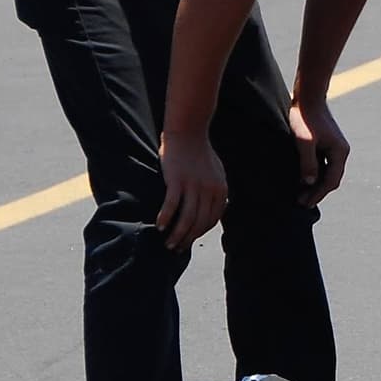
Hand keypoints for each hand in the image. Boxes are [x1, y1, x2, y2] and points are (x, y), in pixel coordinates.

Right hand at [158, 130, 226, 250]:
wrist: (188, 132)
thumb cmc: (199, 153)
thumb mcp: (217, 173)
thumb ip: (217, 191)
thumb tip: (219, 209)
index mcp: (220, 190)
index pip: (211, 220)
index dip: (199, 234)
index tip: (189, 241)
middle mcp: (210, 190)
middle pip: (199, 223)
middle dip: (187, 239)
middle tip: (175, 248)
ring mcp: (194, 186)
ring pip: (186, 219)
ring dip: (177, 235)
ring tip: (168, 243)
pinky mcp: (177, 180)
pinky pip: (172, 205)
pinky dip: (165, 218)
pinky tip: (159, 226)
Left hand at [291, 98, 349, 207]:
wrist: (308, 97)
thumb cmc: (305, 117)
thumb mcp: (304, 141)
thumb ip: (308, 162)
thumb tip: (309, 182)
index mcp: (339, 152)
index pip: (331, 181)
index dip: (317, 194)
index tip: (304, 203)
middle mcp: (341, 151)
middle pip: (331, 179)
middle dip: (317, 192)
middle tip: (301, 203)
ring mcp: (335, 148)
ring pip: (328, 173)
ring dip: (316, 184)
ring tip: (301, 194)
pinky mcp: (328, 144)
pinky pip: (324, 165)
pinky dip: (315, 174)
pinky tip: (304, 178)